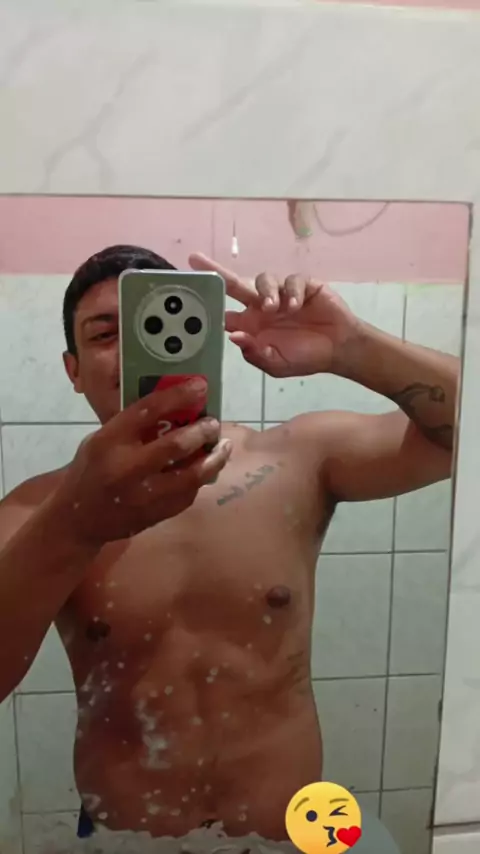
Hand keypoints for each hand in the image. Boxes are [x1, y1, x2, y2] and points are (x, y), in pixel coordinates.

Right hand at [54, 380, 231, 545]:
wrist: (79, 519)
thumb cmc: (92, 470)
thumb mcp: (102, 440)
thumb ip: (133, 426)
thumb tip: (176, 405)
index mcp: (110, 441)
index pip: (148, 410)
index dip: (179, 395)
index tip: (201, 385)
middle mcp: (127, 468)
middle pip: (176, 445)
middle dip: (203, 431)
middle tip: (213, 423)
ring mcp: (144, 495)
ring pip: (192, 475)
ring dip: (214, 458)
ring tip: (223, 446)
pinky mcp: (156, 514)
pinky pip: (189, 493)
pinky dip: (201, 479)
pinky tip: (207, 468)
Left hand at [189, 253, 360, 377]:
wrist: (339, 350)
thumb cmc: (305, 358)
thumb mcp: (277, 365)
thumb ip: (255, 353)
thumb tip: (233, 336)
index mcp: (251, 325)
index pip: (224, 312)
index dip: (210, 305)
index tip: (191, 297)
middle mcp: (262, 306)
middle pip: (234, 284)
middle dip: (215, 271)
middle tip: (195, 259)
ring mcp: (282, 294)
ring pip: (264, 280)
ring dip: (266, 291)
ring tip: (273, 308)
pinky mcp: (303, 286)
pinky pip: (292, 281)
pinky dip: (293, 292)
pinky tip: (297, 306)